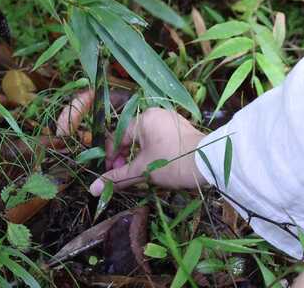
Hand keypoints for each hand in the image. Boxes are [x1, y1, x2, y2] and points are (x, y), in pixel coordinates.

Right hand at [90, 108, 206, 195]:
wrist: (210, 163)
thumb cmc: (172, 163)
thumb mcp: (142, 171)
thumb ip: (117, 178)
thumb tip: (92, 189)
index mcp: (143, 119)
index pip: (118, 137)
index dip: (111, 157)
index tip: (111, 173)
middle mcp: (156, 114)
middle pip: (132, 137)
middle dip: (125, 157)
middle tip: (125, 175)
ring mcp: (172, 119)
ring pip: (147, 138)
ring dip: (140, 156)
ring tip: (141, 172)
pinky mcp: (184, 128)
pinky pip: (161, 138)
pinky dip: (154, 152)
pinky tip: (158, 165)